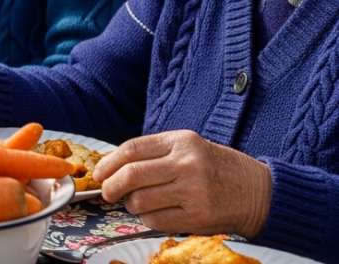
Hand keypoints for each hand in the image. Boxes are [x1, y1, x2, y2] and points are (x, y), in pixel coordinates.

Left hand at [95, 130, 271, 238]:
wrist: (260, 192)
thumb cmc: (218, 168)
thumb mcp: (190, 147)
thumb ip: (155, 153)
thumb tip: (112, 167)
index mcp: (182, 141)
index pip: (131, 150)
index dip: (108, 163)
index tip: (100, 173)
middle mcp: (187, 164)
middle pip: (131, 175)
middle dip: (110, 186)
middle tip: (107, 191)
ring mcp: (193, 191)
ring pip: (139, 200)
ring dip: (129, 204)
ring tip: (136, 202)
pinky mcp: (197, 216)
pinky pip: (155, 220)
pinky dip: (146, 218)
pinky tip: (154, 213)